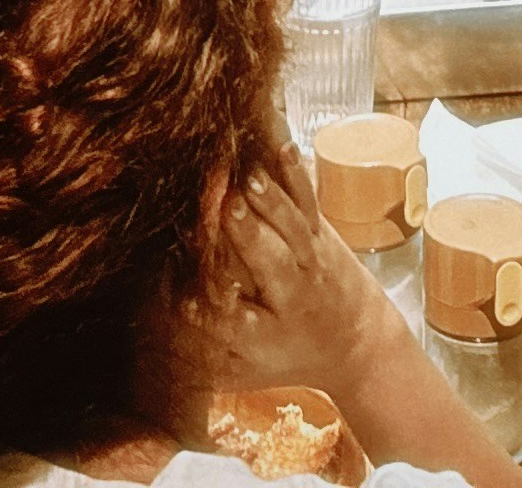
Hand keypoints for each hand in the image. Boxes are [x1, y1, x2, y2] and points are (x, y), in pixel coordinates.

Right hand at [201, 142, 392, 398]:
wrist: (359, 344)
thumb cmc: (289, 358)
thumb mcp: (250, 372)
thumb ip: (210, 358)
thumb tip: (162, 330)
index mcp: (267, 337)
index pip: (235, 324)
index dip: (212, 312)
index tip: (187, 299)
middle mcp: (292, 296)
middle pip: (271, 263)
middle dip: (249, 234)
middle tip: (226, 206)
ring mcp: (311, 260)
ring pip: (292, 227)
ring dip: (271, 200)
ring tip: (248, 176)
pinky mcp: (321, 232)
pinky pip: (310, 200)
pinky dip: (298, 174)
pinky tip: (284, 148)